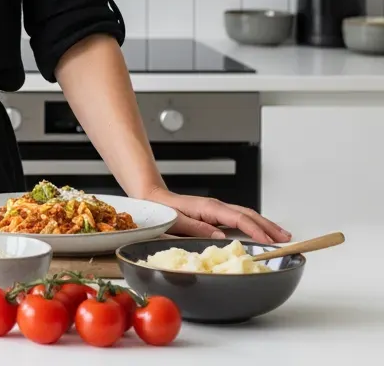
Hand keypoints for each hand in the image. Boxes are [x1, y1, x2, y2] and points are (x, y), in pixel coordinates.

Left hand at [145, 187, 290, 243]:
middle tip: (287, 239)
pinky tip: (263, 232)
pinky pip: (240, 218)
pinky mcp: (217, 214)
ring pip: (247, 215)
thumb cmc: (163, 211)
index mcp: (208, 207)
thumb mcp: (176, 222)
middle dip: (268, 226)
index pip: (238, 218)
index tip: (269, 241)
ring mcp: (217, 209)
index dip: (255, 230)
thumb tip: (220, 237)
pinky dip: (255, 224)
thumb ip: (197, 229)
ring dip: (265, 224)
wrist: (153, 199)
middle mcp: (216, 206)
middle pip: (248, 214)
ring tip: (282, 235)